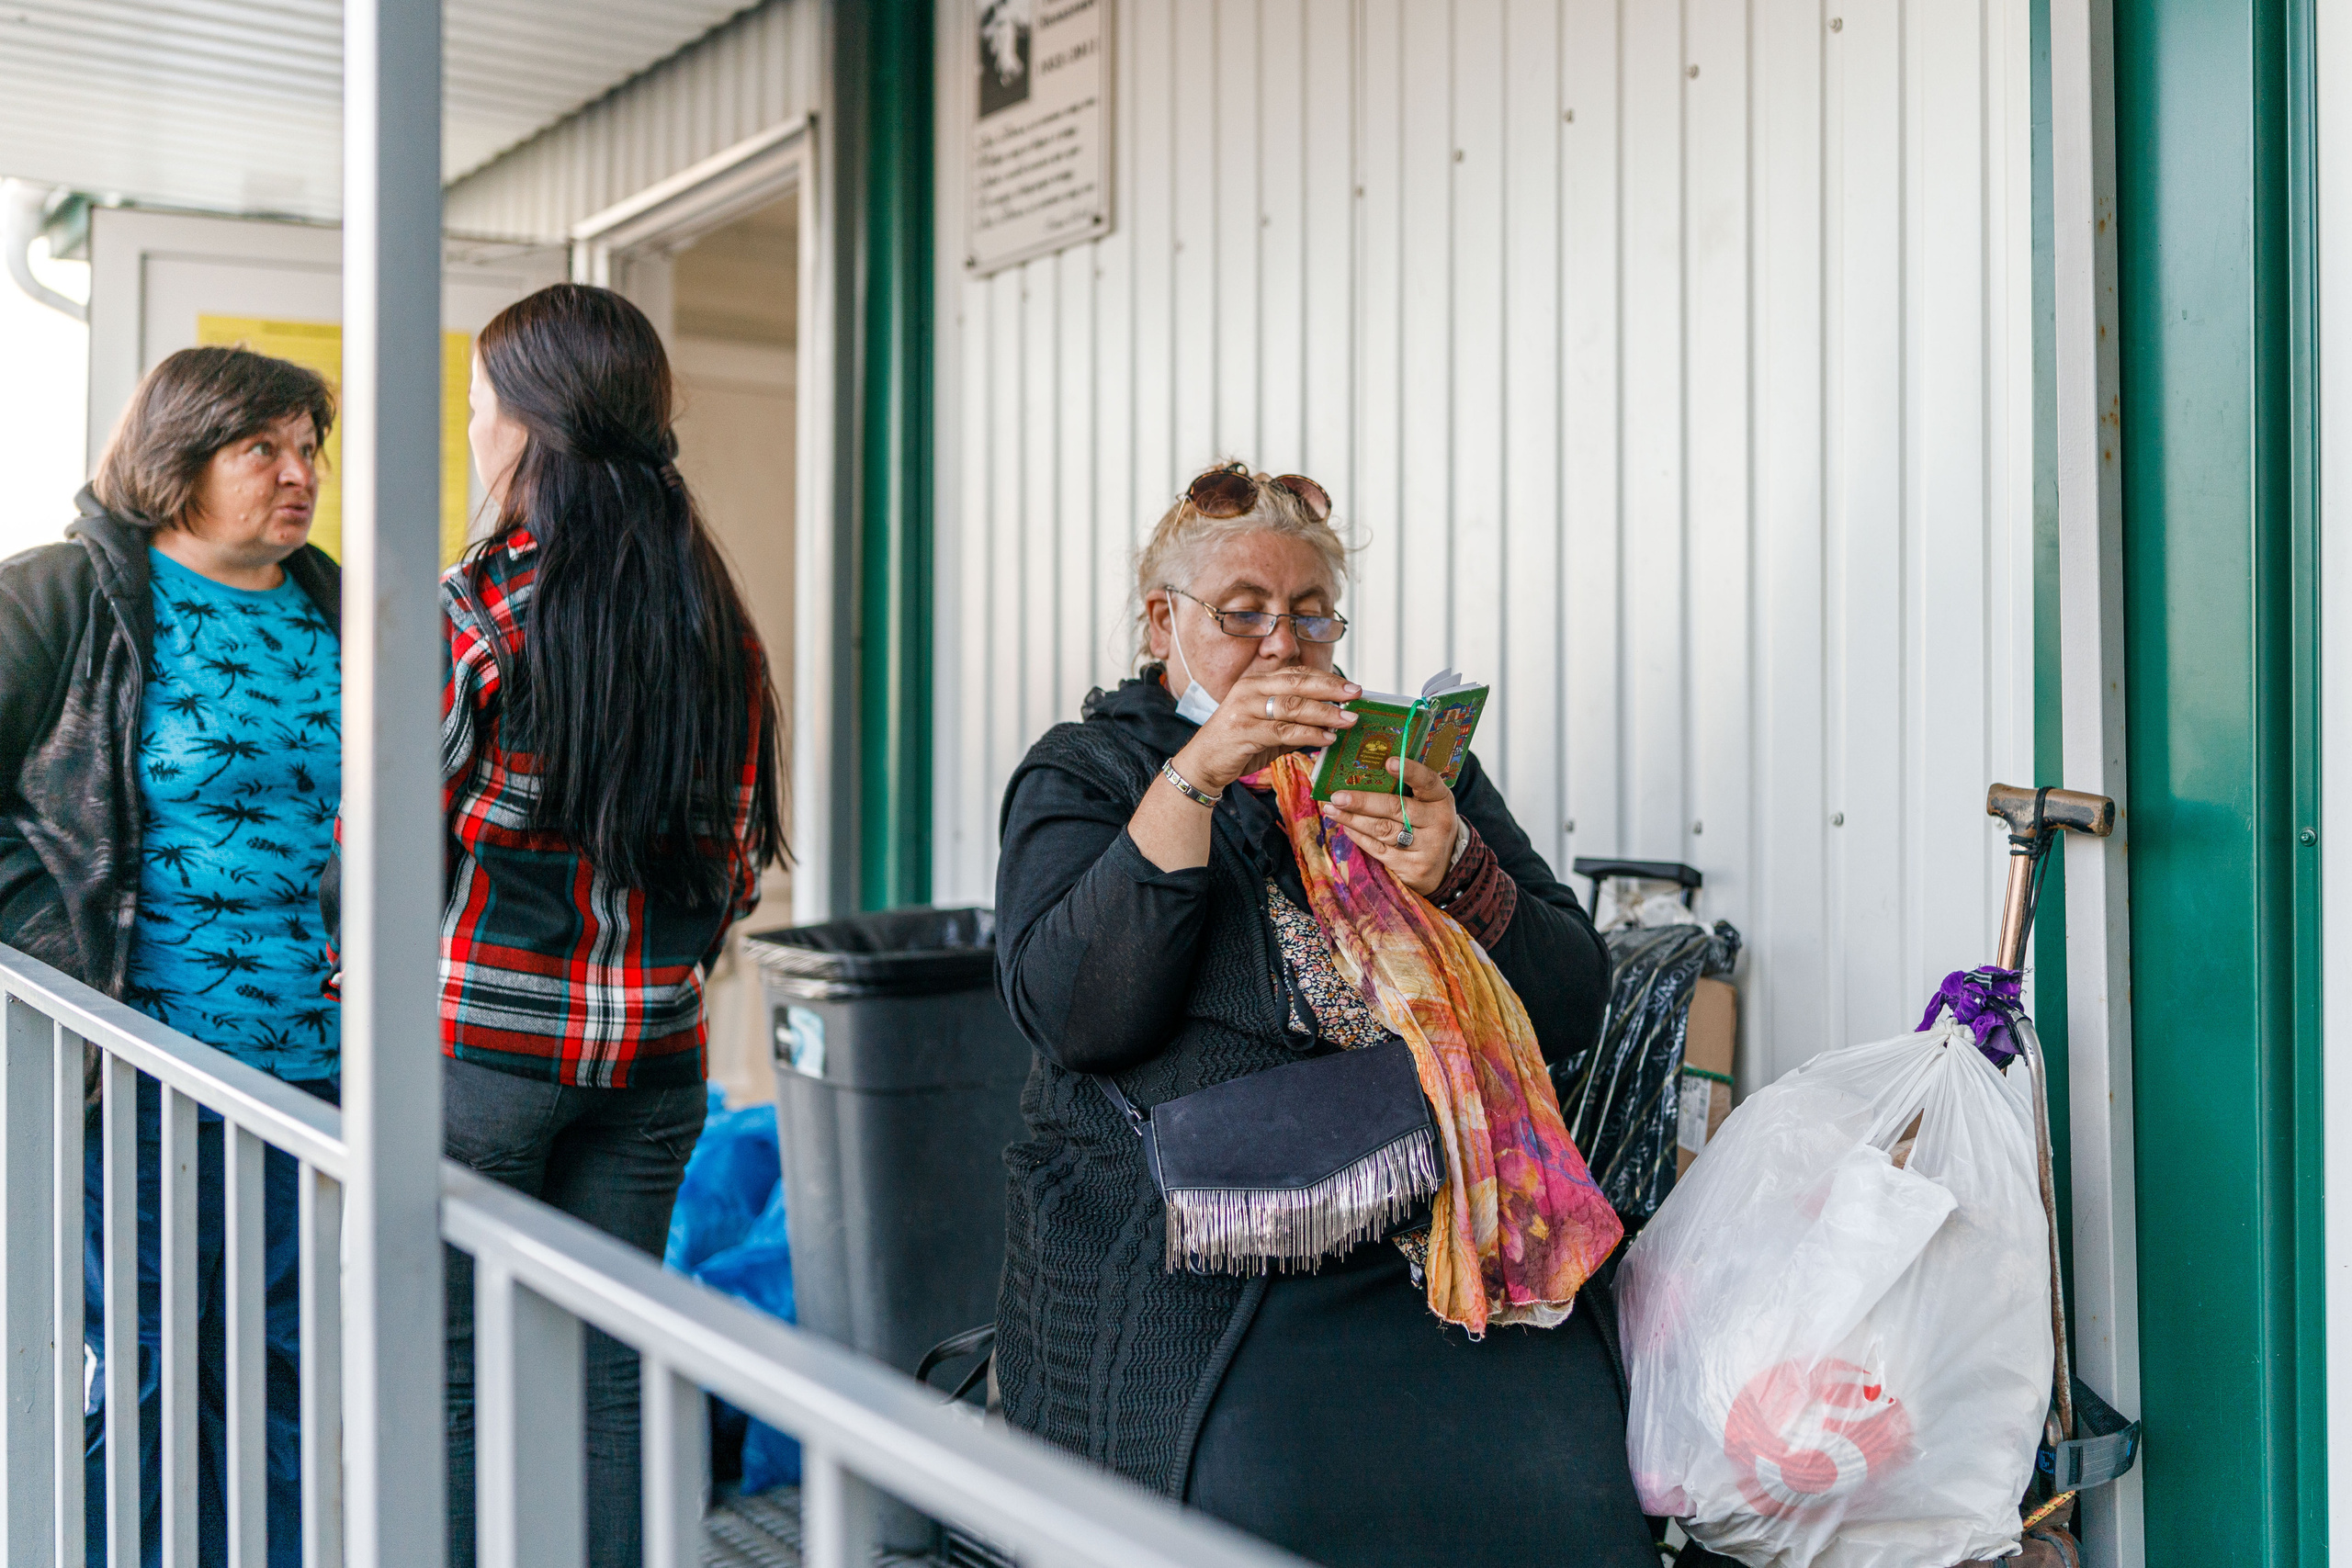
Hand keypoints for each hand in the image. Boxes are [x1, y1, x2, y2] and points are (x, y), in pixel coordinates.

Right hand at [1171, 667, 1360, 793]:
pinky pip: (1283, 731)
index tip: (1352, 686)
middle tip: (1356, 696)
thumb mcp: (1268, 728)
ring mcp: (1244, 709)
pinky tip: (1327, 738)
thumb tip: (1332, 722)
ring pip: (1293, 706)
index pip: (1296, 674)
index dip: (1326, 678)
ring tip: (1348, 720)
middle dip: (1331, 689)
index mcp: (1255, 682)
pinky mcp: (1243, 732)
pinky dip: (1309, 734)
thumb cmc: (1237, 745)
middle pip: (1298, 684)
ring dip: (1325, 712)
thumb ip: (1295, 722)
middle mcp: (1249, 690)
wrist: (1201, 765)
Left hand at [1321, 757, 1457, 895]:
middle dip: (1362, 801)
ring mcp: (1426, 847)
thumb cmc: (1427, 824)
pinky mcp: (1412, 867)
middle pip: (1395, 808)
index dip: (1409, 771)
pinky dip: (1359, 837)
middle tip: (1337, 796)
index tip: (1388, 762)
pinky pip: (1379, 849)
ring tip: (1332, 810)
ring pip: (1383, 830)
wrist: (1443, 866)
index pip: (1427, 781)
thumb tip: (1363, 774)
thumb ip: (1406, 790)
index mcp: (1441, 799)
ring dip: (1353, 819)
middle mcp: (1437, 822)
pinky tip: (1346, 827)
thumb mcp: (1427, 804)